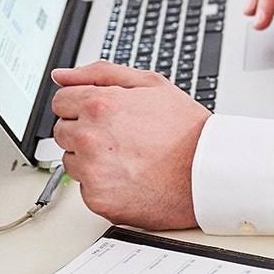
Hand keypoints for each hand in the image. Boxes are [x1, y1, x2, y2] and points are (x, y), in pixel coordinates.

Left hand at [51, 62, 210, 229]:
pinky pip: (87, 189)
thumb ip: (101, 74)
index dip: (84, 106)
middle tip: (122, 139)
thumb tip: (62, 76)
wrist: (211, 174)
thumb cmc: (189, 132)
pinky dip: (105, 186)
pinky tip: (131, 178)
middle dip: (86, 132)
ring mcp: (93, 171)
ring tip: (129, 160)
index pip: (61, 101)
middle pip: (63, 132)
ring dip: (92, 160)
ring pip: (72, 162)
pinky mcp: (99, 199)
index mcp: (99, 105)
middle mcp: (90, 138)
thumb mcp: (153, 85)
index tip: (104, 117)